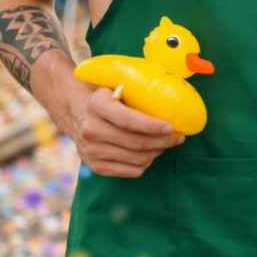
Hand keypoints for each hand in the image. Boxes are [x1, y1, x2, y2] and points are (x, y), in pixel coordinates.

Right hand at [56, 78, 183, 177]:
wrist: (77, 112)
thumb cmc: (108, 98)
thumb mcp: (118, 86)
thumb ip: (138, 89)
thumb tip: (174, 96)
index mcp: (96, 105)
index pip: (128, 120)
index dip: (152, 126)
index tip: (171, 127)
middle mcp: (90, 129)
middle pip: (136, 142)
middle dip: (163, 141)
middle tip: (178, 137)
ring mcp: (90, 150)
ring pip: (136, 159)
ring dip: (157, 152)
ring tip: (166, 143)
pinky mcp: (94, 166)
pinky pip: (130, 171)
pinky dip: (146, 164)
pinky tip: (151, 152)